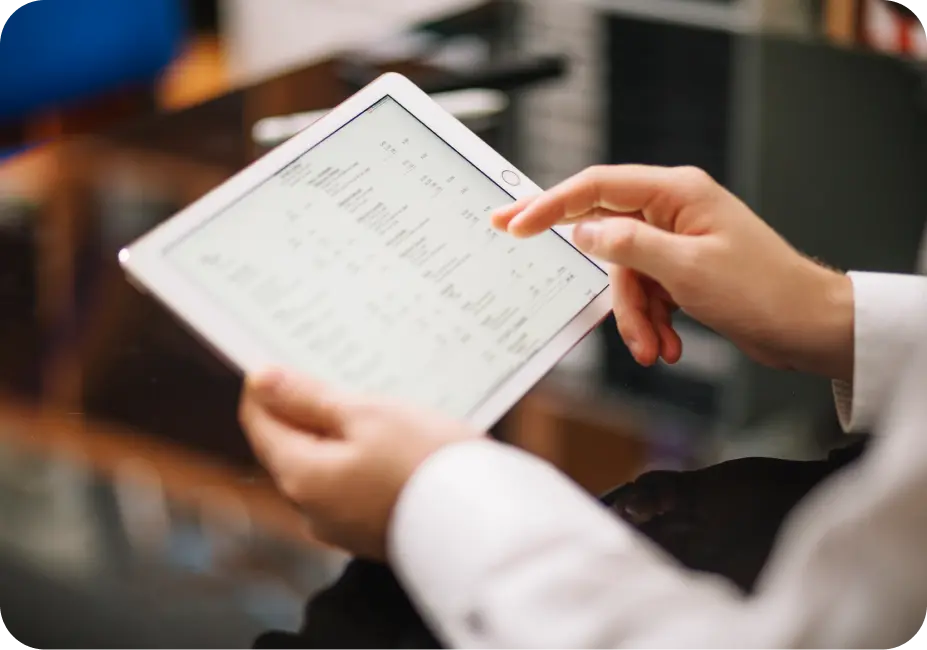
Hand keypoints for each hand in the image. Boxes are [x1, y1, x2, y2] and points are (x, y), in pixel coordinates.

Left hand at [238, 369, 481, 559]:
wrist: (485, 524)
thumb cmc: (427, 461)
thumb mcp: (368, 415)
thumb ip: (310, 398)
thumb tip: (261, 379)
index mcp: (301, 477)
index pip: (259, 423)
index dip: (266, 387)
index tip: (283, 355)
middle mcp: (311, 509)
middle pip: (290, 446)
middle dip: (305, 408)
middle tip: (335, 371)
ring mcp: (342, 525)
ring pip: (324, 465)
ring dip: (337, 433)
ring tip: (371, 402)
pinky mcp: (371, 531)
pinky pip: (352, 485)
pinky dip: (360, 458)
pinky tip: (391, 439)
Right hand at [491, 165, 853, 381]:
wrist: (808, 326)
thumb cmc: (764, 291)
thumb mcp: (686, 269)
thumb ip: (628, 245)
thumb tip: (583, 230)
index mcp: (676, 192)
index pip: (597, 187)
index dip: (549, 205)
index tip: (514, 222)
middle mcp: (674, 210)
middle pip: (609, 236)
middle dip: (605, 283)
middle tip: (541, 270)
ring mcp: (679, 240)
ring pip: (628, 275)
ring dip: (635, 316)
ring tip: (655, 347)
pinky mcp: (684, 269)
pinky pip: (648, 291)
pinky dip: (652, 321)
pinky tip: (668, 344)